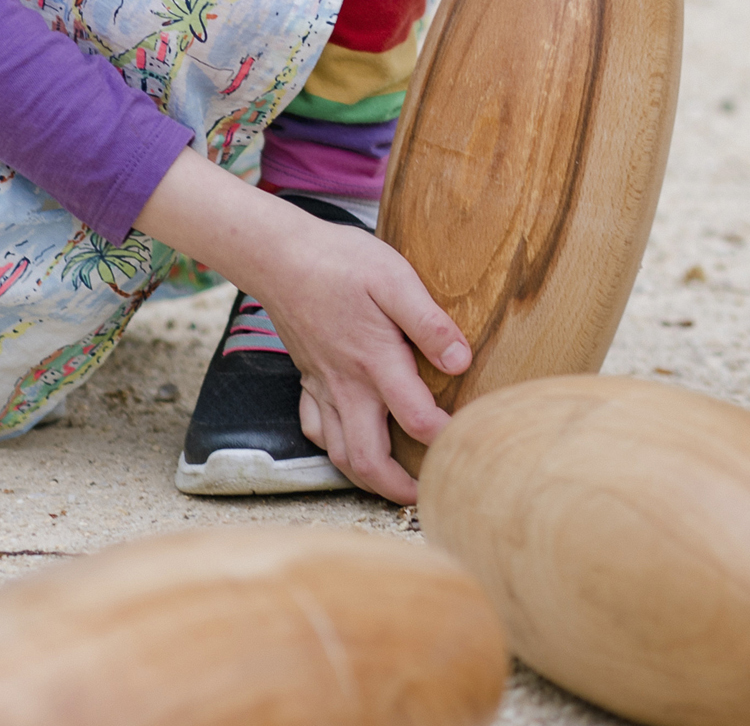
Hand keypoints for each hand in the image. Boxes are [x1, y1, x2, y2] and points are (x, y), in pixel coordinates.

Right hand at [247, 210, 469, 502]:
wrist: (279, 255)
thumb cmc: (340, 261)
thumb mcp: (393, 278)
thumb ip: (428, 322)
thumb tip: (461, 361)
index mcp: (374, 361)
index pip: (416, 419)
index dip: (447, 438)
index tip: (471, 440)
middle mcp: (347, 385)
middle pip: (368, 459)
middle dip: (399, 488)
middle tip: (429, 493)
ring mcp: (323, 387)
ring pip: (338, 454)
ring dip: (367, 478)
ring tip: (395, 484)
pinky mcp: (307, 380)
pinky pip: (315, 429)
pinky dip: (334, 448)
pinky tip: (352, 443)